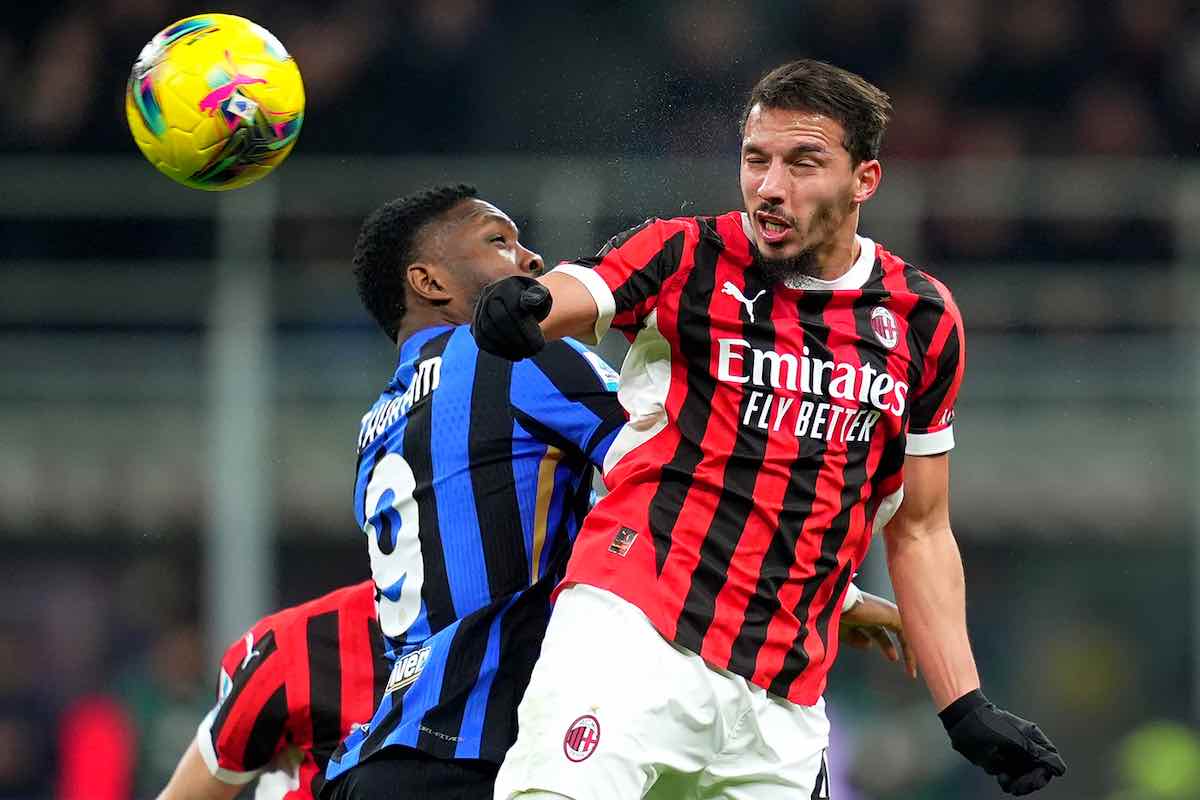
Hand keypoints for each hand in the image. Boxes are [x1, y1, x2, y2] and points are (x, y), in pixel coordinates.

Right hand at [471, 276, 552, 359]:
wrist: (516, 301)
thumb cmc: (532, 300)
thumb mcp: (540, 294)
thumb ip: (539, 296)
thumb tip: (531, 301)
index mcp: (506, 285)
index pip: (514, 308)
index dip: (527, 329)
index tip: (540, 344)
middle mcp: (488, 295)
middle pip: (499, 320)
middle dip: (518, 340)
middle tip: (533, 351)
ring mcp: (479, 310)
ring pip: (488, 331)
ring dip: (508, 347)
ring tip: (525, 354)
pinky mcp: (475, 325)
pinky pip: (482, 340)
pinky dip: (498, 351)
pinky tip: (514, 355)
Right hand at [839, 590, 916, 678]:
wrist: (838, 605)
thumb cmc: (837, 615)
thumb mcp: (845, 632)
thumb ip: (856, 639)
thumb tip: (868, 645)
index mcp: (868, 615)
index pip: (882, 633)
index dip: (887, 647)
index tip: (893, 660)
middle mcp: (880, 612)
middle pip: (898, 632)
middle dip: (905, 649)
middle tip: (910, 669)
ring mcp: (888, 612)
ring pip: (906, 633)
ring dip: (910, 653)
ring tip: (912, 671)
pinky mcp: (893, 615)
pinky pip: (907, 635)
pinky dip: (910, 650)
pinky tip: (911, 663)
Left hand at [941, 691, 1065, 795]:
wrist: (962, 722)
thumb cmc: (988, 724)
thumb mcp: (1015, 740)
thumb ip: (1038, 754)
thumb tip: (1059, 768)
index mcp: (1034, 739)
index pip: (1050, 762)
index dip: (1044, 774)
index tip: (1034, 780)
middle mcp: (1027, 748)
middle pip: (1038, 773)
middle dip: (1028, 783)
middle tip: (1018, 787)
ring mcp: (1014, 756)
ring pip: (1024, 778)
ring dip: (1017, 784)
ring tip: (1006, 781)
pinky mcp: (1002, 762)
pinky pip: (1010, 778)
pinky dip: (1007, 781)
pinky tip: (1001, 777)